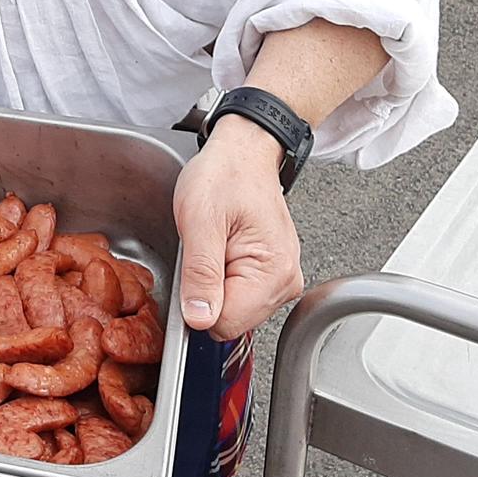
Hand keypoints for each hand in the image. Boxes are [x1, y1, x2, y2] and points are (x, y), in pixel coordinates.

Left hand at [172, 116, 305, 339]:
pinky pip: (237, 296)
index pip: (226, 324)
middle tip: (204, 249)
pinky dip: (221, 278)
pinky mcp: (270, 276)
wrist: (243, 153)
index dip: (197, 304)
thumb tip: (199, 319)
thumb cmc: (226, 175)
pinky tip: (222, 249)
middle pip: (230, 320)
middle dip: (206, 291)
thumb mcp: (200, 220)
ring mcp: (280, 281)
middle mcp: (285, 282)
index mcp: (273, 272)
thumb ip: (200, 274)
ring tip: (214, 245)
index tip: (192, 270)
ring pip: (232, 310)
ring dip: (213, 284)